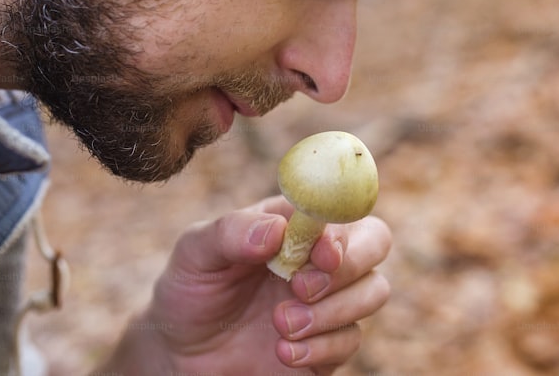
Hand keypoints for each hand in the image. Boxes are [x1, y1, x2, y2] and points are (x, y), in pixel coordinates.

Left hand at [99, 195, 391, 373]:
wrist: (182, 352)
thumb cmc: (191, 290)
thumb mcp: (194, 254)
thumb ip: (229, 233)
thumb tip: (274, 231)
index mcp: (293, 222)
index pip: (338, 206)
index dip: (339, 226)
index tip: (321, 253)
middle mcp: (319, 255)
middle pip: (376, 240)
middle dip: (350, 265)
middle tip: (303, 288)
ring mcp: (330, 298)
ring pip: (373, 291)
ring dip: (333, 311)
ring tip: (280, 325)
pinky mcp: (330, 342)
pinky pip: (352, 340)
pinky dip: (321, 348)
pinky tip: (282, 353)